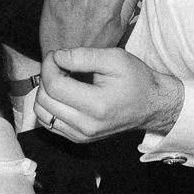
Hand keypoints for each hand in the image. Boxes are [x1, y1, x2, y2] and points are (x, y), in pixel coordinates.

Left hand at [37, 47, 182, 140]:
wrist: (151, 105)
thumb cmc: (135, 79)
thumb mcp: (114, 58)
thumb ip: (83, 56)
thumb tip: (56, 57)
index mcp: (97, 106)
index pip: (54, 86)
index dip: (49, 65)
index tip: (57, 54)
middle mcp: (86, 125)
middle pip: (44, 100)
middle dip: (45, 77)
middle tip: (59, 64)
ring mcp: (81, 136)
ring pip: (42, 113)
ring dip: (44, 92)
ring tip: (60, 78)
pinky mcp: (78, 139)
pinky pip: (49, 123)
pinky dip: (49, 105)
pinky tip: (62, 93)